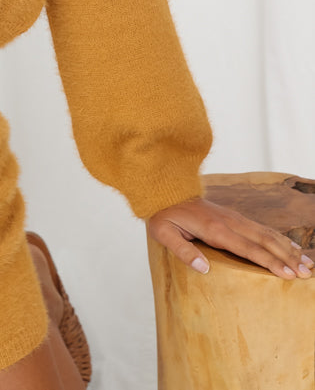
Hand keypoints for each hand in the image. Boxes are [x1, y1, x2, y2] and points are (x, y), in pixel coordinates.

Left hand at [147, 197, 314, 279]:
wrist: (167, 190)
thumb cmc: (164, 215)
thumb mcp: (164, 233)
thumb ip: (183, 250)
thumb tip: (204, 269)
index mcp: (215, 230)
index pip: (248, 249)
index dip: (269, 262)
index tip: (287, 274)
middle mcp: (230, 222)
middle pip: (265, 241)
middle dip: (288, 258)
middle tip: (307, 274)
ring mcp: (234, 218)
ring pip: (267, 234)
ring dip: (289, 249)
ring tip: (308, 264)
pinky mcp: (235, 217)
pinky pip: (262, 229)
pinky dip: (280, 239)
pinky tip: (292, 249)